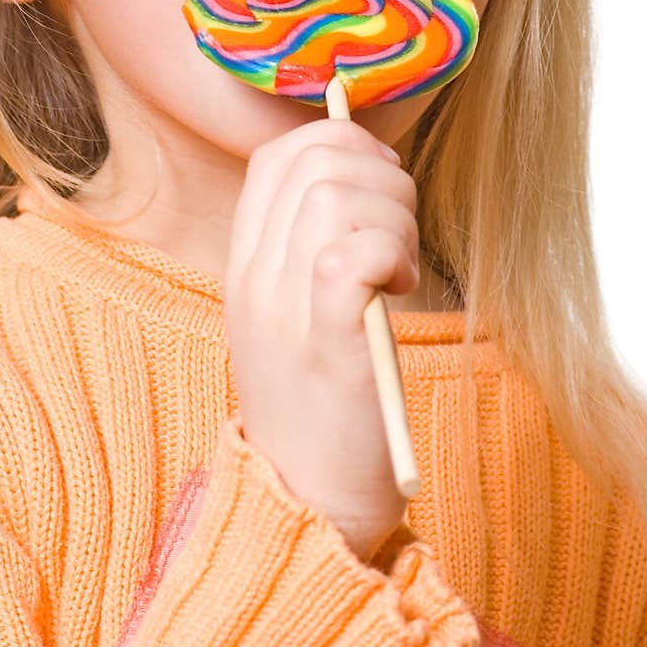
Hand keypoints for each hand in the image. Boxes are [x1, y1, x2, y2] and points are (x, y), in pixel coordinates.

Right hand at [224, 117, 420, 561]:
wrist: (308, 502)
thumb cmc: (322, 404)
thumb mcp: (297, 311)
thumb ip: (314, 244)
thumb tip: (369, 170)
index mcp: (244, 264)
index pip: (277, 155)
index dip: (341, 144)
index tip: (380, 186)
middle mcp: (253, 276)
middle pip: (317, 161)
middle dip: (382, 177)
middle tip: (401, 236)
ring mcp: (284, 307)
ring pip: (339, 195)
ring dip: (395, 218)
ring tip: (402, 272)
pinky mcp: (329, 341)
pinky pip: (356, 251)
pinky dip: (394, 252)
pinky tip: (401, 288)